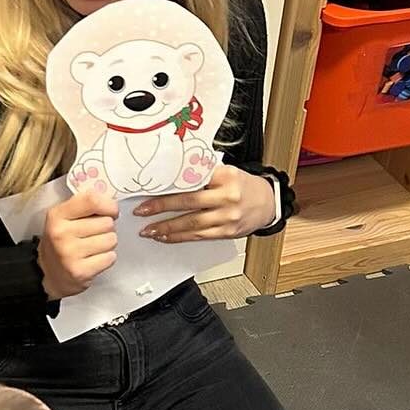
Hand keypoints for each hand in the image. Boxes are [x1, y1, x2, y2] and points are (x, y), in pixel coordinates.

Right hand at [39, 187, 119, 297]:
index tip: (111, 211)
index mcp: (57, 214)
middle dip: (107, 228)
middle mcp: (61, 233)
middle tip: (94, 234)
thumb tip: (112, 202)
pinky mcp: (79, 271)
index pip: (92, 200)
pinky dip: (106, 258)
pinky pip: (110, 257)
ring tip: (94, 247)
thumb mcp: (64, 216)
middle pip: (107, 222)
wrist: (48, 272)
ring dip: (107, 243)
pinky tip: (94, 259)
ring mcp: (69, 253)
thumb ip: (85, 205)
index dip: (109, 205)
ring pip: (111, 239)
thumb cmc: (62, 240)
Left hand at [135, 166, 276, 242]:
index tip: (150, 188)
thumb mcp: (226, 172)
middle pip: (189, 202)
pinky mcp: (227, 232)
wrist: (268, 202)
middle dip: (162, 207)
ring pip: (192, 223)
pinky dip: (179, 237)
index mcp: (226, 176)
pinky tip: (166, 236)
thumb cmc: (243, 185)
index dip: (170, 186)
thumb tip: (170, 178)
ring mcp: (228, 216)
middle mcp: (227, 196)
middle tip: (142, 210)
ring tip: (149, 229)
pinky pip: (198, 236)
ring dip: (167, 227)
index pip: (192, 180)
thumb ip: (203, 175)